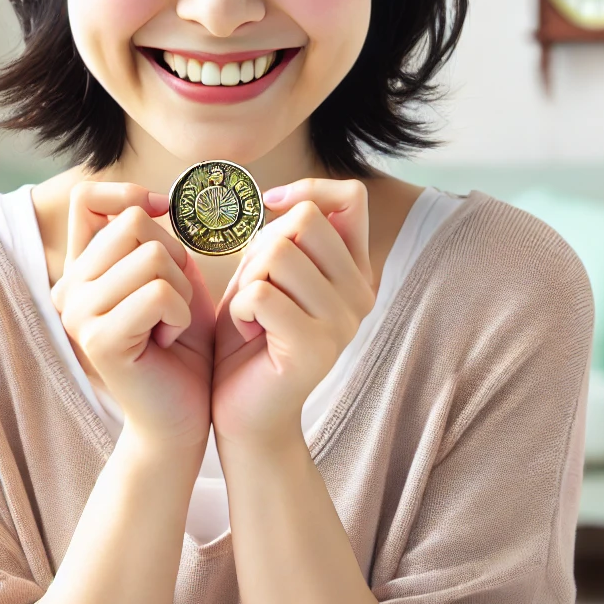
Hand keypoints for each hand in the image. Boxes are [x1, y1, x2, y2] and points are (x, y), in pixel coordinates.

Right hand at [51, 182, 216, 450]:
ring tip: (170, 325)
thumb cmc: (181, 347)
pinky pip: (158, 293)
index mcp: (80, 270)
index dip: (129, 195)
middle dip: (173, 256)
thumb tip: (153, 202)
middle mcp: (68, 288)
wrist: (180, 416)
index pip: (87, 198)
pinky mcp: (98, 340)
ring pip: (151, 257)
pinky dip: (180, 314)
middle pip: (133, 223)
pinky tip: (169, 340)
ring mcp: (77, 314)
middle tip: (172, 302)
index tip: (164, 216)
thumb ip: (153, 240)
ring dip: (181, 291)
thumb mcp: (171, 279)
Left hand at [211, 179, 373, 447]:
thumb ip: (287, 237)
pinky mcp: (316, 348)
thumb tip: (285, 198)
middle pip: (305, 221)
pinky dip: (241, 309)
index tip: (271, 206)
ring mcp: (344, 322)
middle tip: (256, 287)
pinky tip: (248, 333)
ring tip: (253, 314)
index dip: (308, 190)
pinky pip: (262, 294)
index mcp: (356, 271)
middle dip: (263, 246)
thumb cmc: (252, 337)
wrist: (246, 413)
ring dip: (249, 280)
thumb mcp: (270, 274)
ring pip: (279, 254)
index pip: (351, 197)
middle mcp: (362, 294)